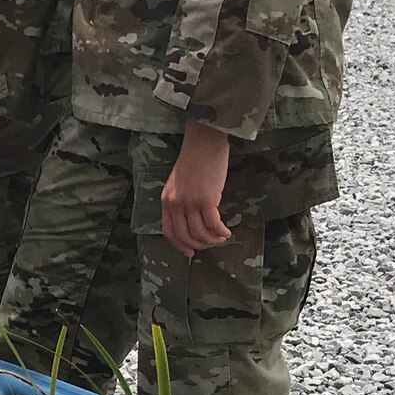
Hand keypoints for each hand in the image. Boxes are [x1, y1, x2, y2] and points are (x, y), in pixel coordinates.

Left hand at [161, 123, 231, 257]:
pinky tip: (227, 232)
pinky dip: (221, 232)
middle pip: (184, 236)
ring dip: (212, 240)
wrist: (204, 141)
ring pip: (200, 233)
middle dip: (199, 245)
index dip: (179, 245)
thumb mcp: (179, 183)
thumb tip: (192, 220)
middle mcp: (175, 204)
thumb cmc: (195, 159)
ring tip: (222, 237)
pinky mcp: (207, 199)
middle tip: (211, 245)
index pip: (169, 231)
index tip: (190, 252)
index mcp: (166, 200)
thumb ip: (181, 201)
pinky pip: (213, 225)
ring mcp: (190, 202)